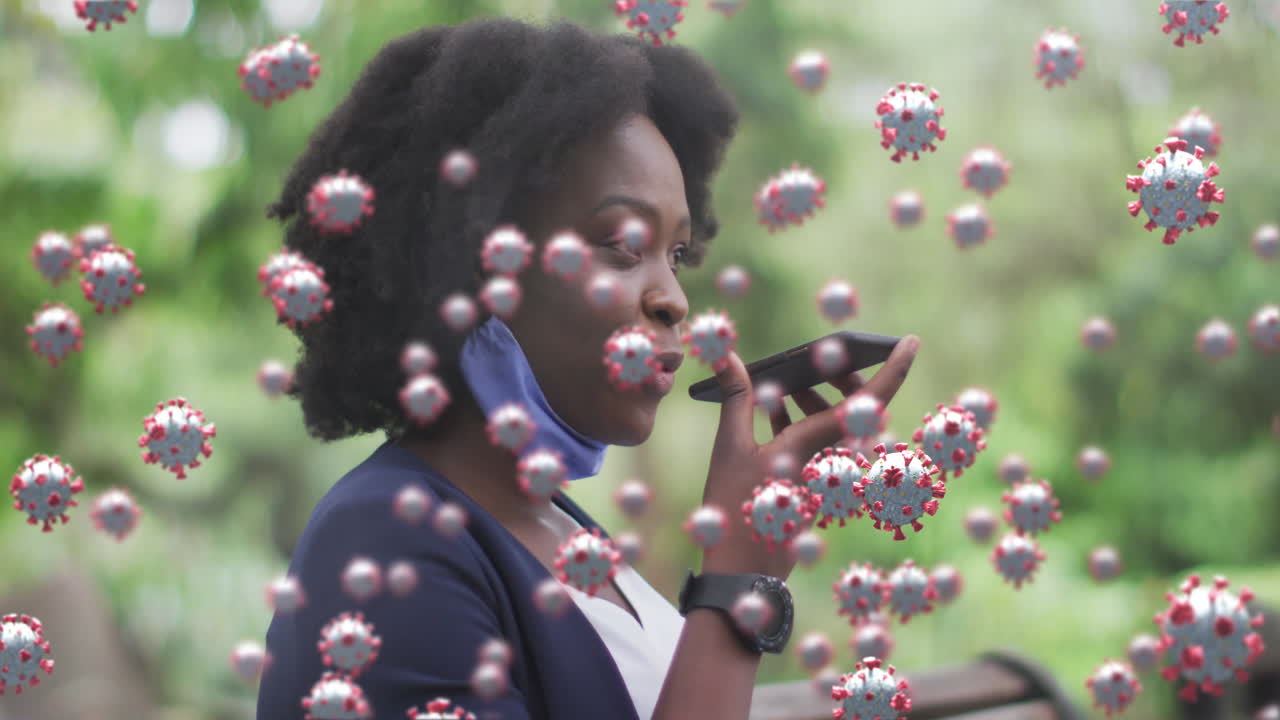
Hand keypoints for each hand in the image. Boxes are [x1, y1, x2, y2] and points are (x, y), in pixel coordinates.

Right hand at [698, 336, 920, 578]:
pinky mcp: (819, 485)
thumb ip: (735, 396)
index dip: (896, 367)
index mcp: (820, 443)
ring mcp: (829, 474)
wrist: (744, 569)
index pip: (871, 399)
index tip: (911, 341)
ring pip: (836, 423)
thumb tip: (727, 354)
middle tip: (815, 357)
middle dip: (837, 375)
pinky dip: (803, 420)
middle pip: (854, 405)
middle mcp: (834, 458)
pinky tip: (772, 411)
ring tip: (777, 384)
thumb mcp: (730, 446)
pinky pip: (824, 442)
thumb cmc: (737, 509)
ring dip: (814, 398)